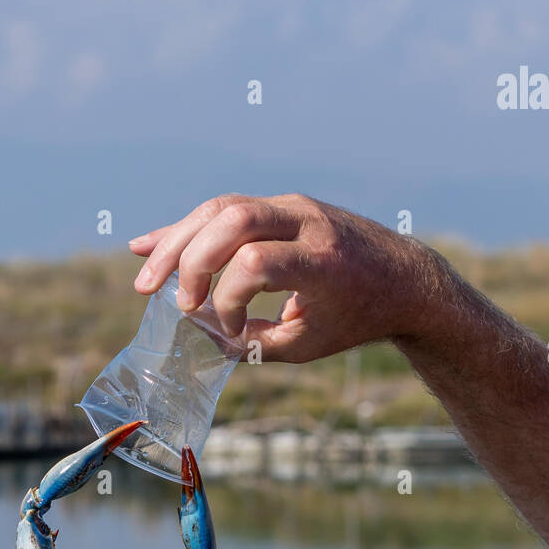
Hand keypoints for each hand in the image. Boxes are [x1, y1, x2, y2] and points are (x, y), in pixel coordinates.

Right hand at [129, 193, 431, 362]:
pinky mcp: (279, 205)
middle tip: (177, 304)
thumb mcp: (308, 342)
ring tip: (145, 279)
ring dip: (177, 241)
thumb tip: (203, 336)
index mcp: (321, 261)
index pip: (255, 262)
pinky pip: (226, 209)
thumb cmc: (355, 318)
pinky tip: (150, 246)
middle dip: (189, 260)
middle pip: (229, 219)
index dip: (230, 300)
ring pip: (220, 207)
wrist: (402, 278)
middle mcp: (305, 222)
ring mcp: (291, 206)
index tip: (233, 332)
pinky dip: (189, 230)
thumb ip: (254, 343)